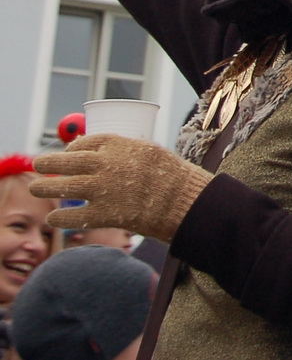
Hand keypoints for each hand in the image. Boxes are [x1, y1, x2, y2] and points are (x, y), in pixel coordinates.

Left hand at [30, 134, 212, 243]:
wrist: (186, 201)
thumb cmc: (174, 176)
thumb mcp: (151, 152)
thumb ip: (127, 153)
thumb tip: (108, 157)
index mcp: (120, 145)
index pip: (86, 142)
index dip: (72, 147)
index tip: (68, 152)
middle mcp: (107, 164)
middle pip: (69, 162)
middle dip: (49, 163)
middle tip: (38, 164)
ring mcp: (103, 189)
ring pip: (64, 186)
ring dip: (46, 187)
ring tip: (37, 187)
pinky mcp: (104, 213)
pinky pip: (72, 215)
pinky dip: (60, 217)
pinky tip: (54, 217)